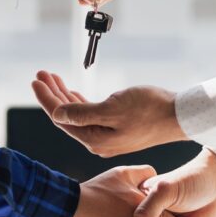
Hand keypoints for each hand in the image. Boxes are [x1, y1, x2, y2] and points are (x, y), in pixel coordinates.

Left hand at [31, 71, 186, 157]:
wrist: (180, 116)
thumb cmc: (150, 109)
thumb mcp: (112, 108)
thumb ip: (82, 113)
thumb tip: (56, 115)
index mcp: (94, 139)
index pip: (61, 118)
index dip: (46, 98)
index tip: (36, 80)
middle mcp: (98, 142)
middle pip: (67, 117)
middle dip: (53, 94)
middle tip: (41, 74)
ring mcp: (108, 137)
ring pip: (78, 115)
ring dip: (65, 96)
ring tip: (53, 77)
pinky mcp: (118, 130)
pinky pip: (91, 116)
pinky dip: (80, 102)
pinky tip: (74, 92)